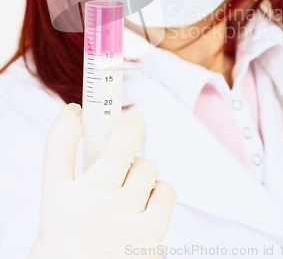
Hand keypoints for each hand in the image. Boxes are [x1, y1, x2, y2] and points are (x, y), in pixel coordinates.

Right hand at [28, 104, 176, 258]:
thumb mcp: (61, 226)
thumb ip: (80, 193)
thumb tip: (107, 162)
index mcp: (56, 204)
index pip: (57, 148)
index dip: (68, 123)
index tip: (77, 110)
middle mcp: (86, 204)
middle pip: (117, 143)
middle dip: (130, 123)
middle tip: (135, 118)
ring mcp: (118, 216)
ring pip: (146, 166)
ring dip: (143, 171)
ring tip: (133, 190)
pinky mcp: (147, 234)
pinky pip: (164, 191)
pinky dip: (160, 192)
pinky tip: (149, 204)